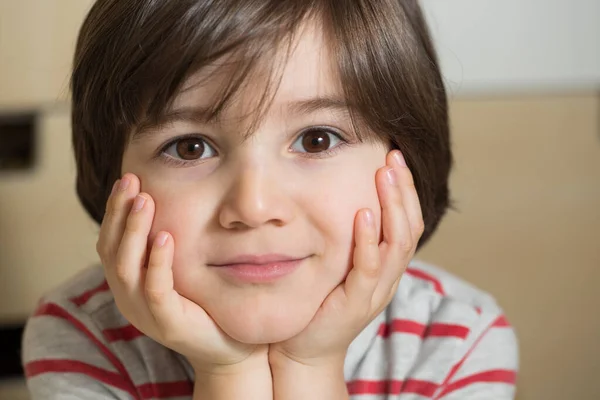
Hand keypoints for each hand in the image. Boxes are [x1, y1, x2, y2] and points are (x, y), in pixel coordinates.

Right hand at [96, 173, 267, 373]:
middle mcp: (128, 297)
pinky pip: (156, 290)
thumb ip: (166, 242)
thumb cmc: (204, 302)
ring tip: (145, 200)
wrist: (228, 347)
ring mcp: (145, 312)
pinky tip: (166, 237)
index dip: (114, 210)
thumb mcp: (179, 268)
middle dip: (119, 212)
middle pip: (111, 250)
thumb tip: (168, 197)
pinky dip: (158, 262)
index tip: (126, 178)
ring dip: (134, 231)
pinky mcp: (168, 324)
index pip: (110, 242)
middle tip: (130, 181)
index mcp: (128, 283)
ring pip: (126, 268)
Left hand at [269, 150, 423, 366]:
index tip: (394, 157)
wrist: (304, 348)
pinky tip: (365, 215)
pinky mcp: (356, 304)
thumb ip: (347, 236)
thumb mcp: (338, 262)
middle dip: (403, 190)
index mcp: (386, 264)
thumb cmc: (318, 301)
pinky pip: (369, 269)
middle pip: (409, 227)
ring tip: (385, 175)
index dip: (405, 190)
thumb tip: (340, 194)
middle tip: (394, 157)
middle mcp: (388, 276)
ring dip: (393, 207)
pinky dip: (370, 240)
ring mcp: (375, 291)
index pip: (407, 221)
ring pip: (397, 244)